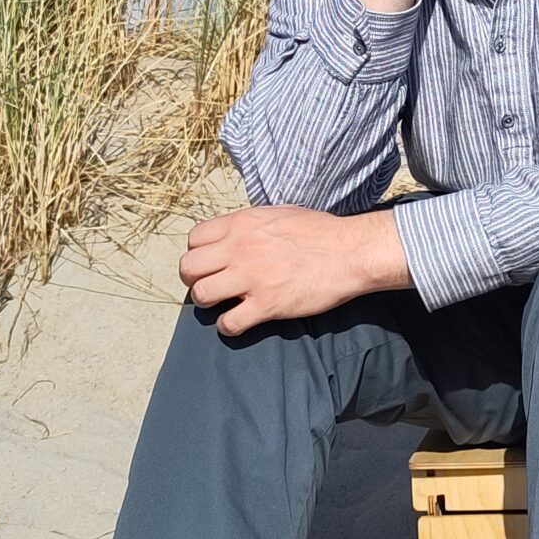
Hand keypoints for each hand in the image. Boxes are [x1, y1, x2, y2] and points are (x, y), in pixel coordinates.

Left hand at [179, 204, 408, 338]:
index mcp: (241, 224)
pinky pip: (228, 323)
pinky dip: (228, 326)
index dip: (199, 253)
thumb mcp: (279, 213)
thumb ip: (250, 223)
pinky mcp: (266, 305)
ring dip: (209, 303)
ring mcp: (251, 278)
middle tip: (211, 285)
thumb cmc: (320, 231)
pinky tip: (240, 321)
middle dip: (195, 279)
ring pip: (201, 296)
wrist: (349, 252)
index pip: (194, 239)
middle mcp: (239, 249)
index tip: (211, 262)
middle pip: (188, 268)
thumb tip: (235, 231)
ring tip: (224, 304)